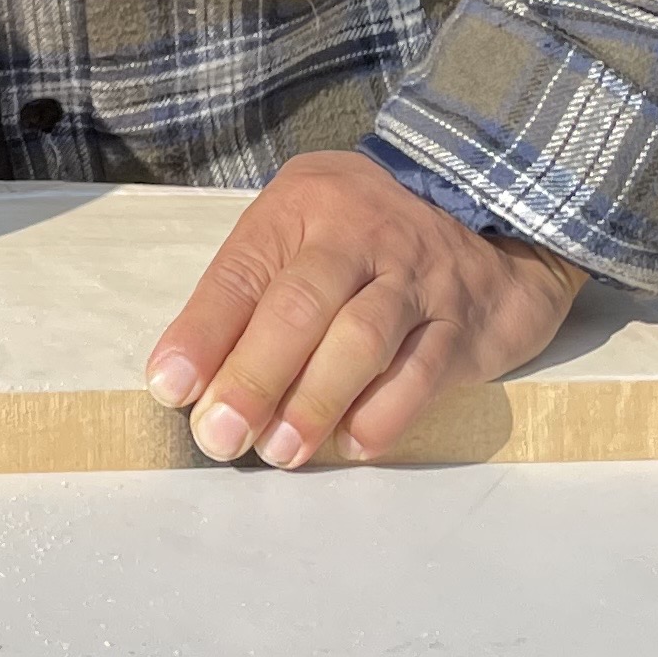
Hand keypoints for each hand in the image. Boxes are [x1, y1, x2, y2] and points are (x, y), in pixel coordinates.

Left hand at [145, 149, 587, 469]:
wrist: (485, 221)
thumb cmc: (364, 241)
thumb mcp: (303, 237)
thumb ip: (252, 296)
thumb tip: (193, 379)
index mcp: (303, 206)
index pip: (242, 272)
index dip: (203, 332)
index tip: (171, 387)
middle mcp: (360, 233)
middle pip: (300, 306)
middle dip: (254, 376)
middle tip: (220, 435)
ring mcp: (417, 276)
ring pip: (362, 339)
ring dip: (314, 401)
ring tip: (280, 450)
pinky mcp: (462, 322)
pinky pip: (423, 371)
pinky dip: (385, 413)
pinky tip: (352, 444)